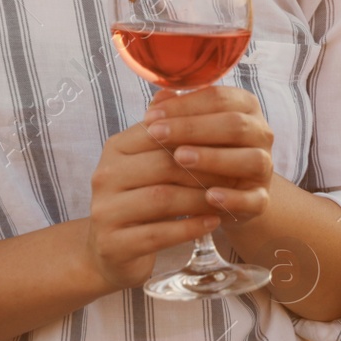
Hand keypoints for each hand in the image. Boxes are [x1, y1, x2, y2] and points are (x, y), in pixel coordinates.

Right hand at [83, 116, 231, 290]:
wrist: (112, 249)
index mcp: (115, 148)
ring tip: (226, 197)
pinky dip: (190, 227)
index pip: (160, 132)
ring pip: (162, 198)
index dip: (197, 136)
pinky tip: (213, 222)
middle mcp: (104, 176)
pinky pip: (158, 234)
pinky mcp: (113, 244)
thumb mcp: (151, 161)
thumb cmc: (141, 197)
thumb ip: (166, 130)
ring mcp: (104, 212)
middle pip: (163, 165)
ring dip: (200, 198)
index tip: (230, 141)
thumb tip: (174, 91)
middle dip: (204, 169)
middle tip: (236, 172)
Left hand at [134, 85, 274, 222]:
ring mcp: (265, 167)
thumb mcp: (189, 129)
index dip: (184, 105)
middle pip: (234, 124)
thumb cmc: (203, 149)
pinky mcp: (261, 198)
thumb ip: (176, 113)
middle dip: (192, 128)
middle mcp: (261, 134)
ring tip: (180, 158)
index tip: (150, 116)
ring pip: (251, 159)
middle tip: (156, 134)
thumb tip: (158, 100)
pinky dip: (233, 198)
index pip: (218, 98)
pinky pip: (254, 199)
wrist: (229, 192)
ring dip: (215, 158)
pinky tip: (209, 196)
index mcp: (245, 107)